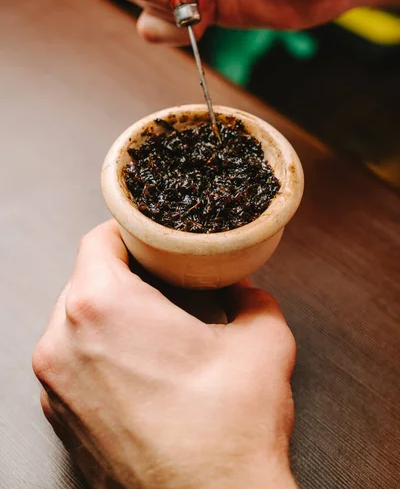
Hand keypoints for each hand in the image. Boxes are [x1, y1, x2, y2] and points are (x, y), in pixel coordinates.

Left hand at [33, 220, 297, 488]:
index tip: (150, 237)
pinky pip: (71, 360)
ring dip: (108, 311)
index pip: (100, 239)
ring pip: (73, 319)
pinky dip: (97, 349)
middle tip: (162, 278)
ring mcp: (55, 384)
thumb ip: (252, 297)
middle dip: (123, 271)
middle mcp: (64, 343)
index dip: (130, 231)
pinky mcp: (60, 416)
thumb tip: (242, 287)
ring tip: (152, 320)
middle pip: (85, 278)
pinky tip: (139, 363)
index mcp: (103, 308)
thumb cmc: (227, 434)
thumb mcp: (263, 341)